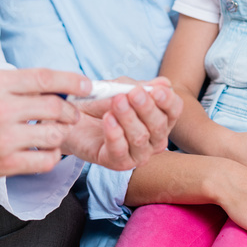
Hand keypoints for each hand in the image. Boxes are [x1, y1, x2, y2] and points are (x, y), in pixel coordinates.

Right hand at [0, 68, 91, 180]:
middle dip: (70, 110)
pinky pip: (45, 160)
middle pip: (55, 107)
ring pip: (54, 134)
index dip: (72, 80)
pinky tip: (44, 149)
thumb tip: (56, 87)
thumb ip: (18, 84)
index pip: (45, 78)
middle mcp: (0, 108)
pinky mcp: (4, 163)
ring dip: (61, 132)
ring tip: (54, 131)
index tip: (86, 84)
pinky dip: (52, 154)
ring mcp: (2, 138)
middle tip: (70, 112)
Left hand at [61, 77, 181, 170]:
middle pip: (159, 125)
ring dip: (128, 118)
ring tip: (116, 101)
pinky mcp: (118, 163)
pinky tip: (108, 118)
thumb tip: (165, 84)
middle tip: (132, 93)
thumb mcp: (120, 87)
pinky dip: (115, 133)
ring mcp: (137, 154)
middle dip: (146, 108)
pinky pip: (120, 151)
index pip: (173, 110)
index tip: (155, 90)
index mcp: (159, 117)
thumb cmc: (101, 102)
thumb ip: (140, 87)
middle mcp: (153, 139)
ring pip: (141, 138)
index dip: (167, 100)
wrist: (72, 116)